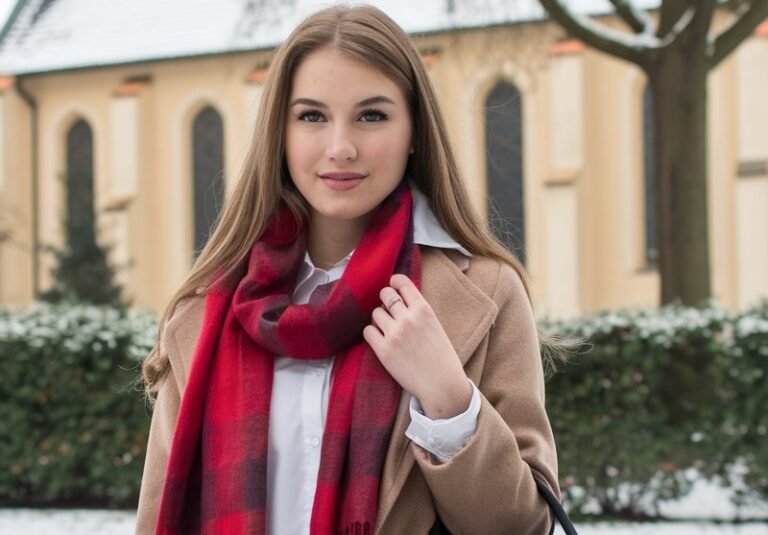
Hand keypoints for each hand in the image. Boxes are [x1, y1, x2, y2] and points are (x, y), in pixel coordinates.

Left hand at [363, 274, 471, 418]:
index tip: (393, 285)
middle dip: (385, 299)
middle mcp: (408, 319)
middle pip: (385, 295)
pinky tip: (380, 339)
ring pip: (375, 313)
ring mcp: (394, 334)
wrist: (442, 384)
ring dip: (379, 319)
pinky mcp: (383, 350)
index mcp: (424, 310)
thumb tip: (399, 300)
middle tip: (388, 308)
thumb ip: (419, 312)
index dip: (395, 282)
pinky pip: (368, 331)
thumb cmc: (442, 357)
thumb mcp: (435, 326)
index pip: (402, 283)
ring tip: (388, 329)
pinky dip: (372, 333)